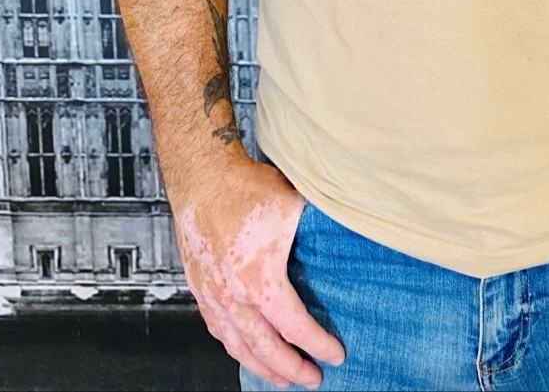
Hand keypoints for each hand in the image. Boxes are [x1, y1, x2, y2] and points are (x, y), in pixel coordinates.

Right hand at [170, 155, 345, 387]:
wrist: (203, 176)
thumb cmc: (246, 188)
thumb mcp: (295, 207)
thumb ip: (319, 229)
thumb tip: (349, 232)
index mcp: (260, 281)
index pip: (295, 327)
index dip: (318, 345)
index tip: (336, 355)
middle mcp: (233, 297)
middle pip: (266, 349)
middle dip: (291, 369)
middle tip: (312, 379)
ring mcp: (213, 296)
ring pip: (238, 346)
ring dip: (261, 366)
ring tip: (279, 377)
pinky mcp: (199, 288)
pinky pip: (218, 329)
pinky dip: (234, 346)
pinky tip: (244, 349)